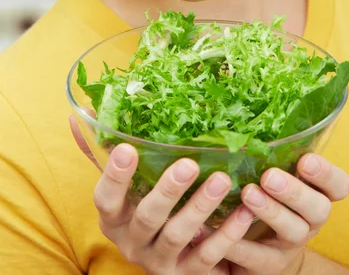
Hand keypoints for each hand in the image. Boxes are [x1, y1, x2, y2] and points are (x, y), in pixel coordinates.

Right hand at [70, 117, 254, 273]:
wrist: (167, 265)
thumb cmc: (142, 211)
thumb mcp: (122, 189)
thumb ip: (104, 155)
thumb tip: (80, 113)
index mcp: (113, 219)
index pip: (105, 199)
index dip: (114, 176)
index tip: (127, 148)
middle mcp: (132, 243)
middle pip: (146, 217)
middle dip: (167, 191)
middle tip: (188, 163)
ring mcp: (160, 262)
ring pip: (178, 236)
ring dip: (200, 207)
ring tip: (221, 180)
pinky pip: (208, 257)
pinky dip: (227, 235)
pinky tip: (245, 211)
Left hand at [192, 154, 348, 274]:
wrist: (263, 251)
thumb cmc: (269, 196)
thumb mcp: (277, 173)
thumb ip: (270, 152)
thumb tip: (236, 115)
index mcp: (317, 192)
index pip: (339, 185)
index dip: (326, 174)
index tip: (305, 160)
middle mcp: (311, 218)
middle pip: (318, 208)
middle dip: (295, 191)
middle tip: (269, 177)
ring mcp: (292, 243)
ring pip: (293, 230)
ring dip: (271, 212)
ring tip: (246, 193)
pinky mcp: (270, 265)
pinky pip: (257, 257)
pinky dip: (236, 242)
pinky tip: (213, 228)